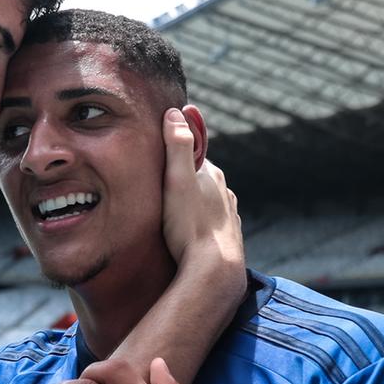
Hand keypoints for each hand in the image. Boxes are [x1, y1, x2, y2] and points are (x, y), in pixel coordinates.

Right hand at [160, 107, 243, 282]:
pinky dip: (198, 224)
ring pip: (206, 202)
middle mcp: (224, 192)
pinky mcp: (227, 238)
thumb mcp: (177, 180)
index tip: (155, 157)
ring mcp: (228, 215)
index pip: (191, 154)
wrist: (214, 271)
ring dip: (190, 203)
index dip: (172, 154)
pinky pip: (210, 224)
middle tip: (157, 187)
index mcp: (211, 175)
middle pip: (198, 178)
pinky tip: (187, 233)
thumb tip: (175, 112)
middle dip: (181, 179)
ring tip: (170, 213)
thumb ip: (177, 145)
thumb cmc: (191, 226)